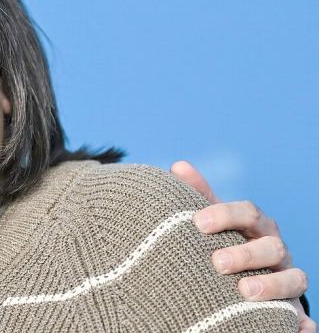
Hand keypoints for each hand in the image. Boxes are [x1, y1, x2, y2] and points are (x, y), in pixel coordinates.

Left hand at [171, 160, 313, 332]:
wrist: (243, 278)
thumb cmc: (224, 243)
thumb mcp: (213, 221)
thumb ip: (198, 195)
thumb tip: (178, 166)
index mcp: (256, 227)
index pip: (248, 213)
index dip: (226, 215)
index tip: (198, 223)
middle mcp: (276, 251)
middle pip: (272, 247)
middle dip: (246, 254)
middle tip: (217, 263)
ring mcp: (287, 280)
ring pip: (294, 279)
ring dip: (273, 285)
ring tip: (244, 292)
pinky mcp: (292, 310)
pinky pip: (303, 319)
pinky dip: (302, 324)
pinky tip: (296, 328)